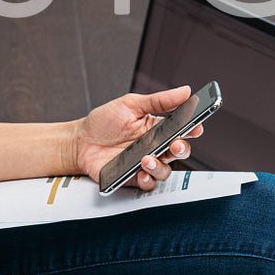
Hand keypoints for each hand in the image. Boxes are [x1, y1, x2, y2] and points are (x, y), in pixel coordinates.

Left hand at [69, 85, 200, 191]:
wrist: (79, 142)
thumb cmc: (103, 122)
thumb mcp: (130, 104)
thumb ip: (159, 100)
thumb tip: (184, 91)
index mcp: (157, 127)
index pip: (182, 129)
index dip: (193, 129)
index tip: (196, 127)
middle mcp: (154, 146)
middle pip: (179, 151)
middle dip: (181, 149)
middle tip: (174, 144)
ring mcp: (145, 163)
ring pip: (166, 170)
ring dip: (160, 165)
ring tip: (147, 157)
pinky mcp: (133, 177)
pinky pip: (149, 183)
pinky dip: (148, 179)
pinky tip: (141, 172)